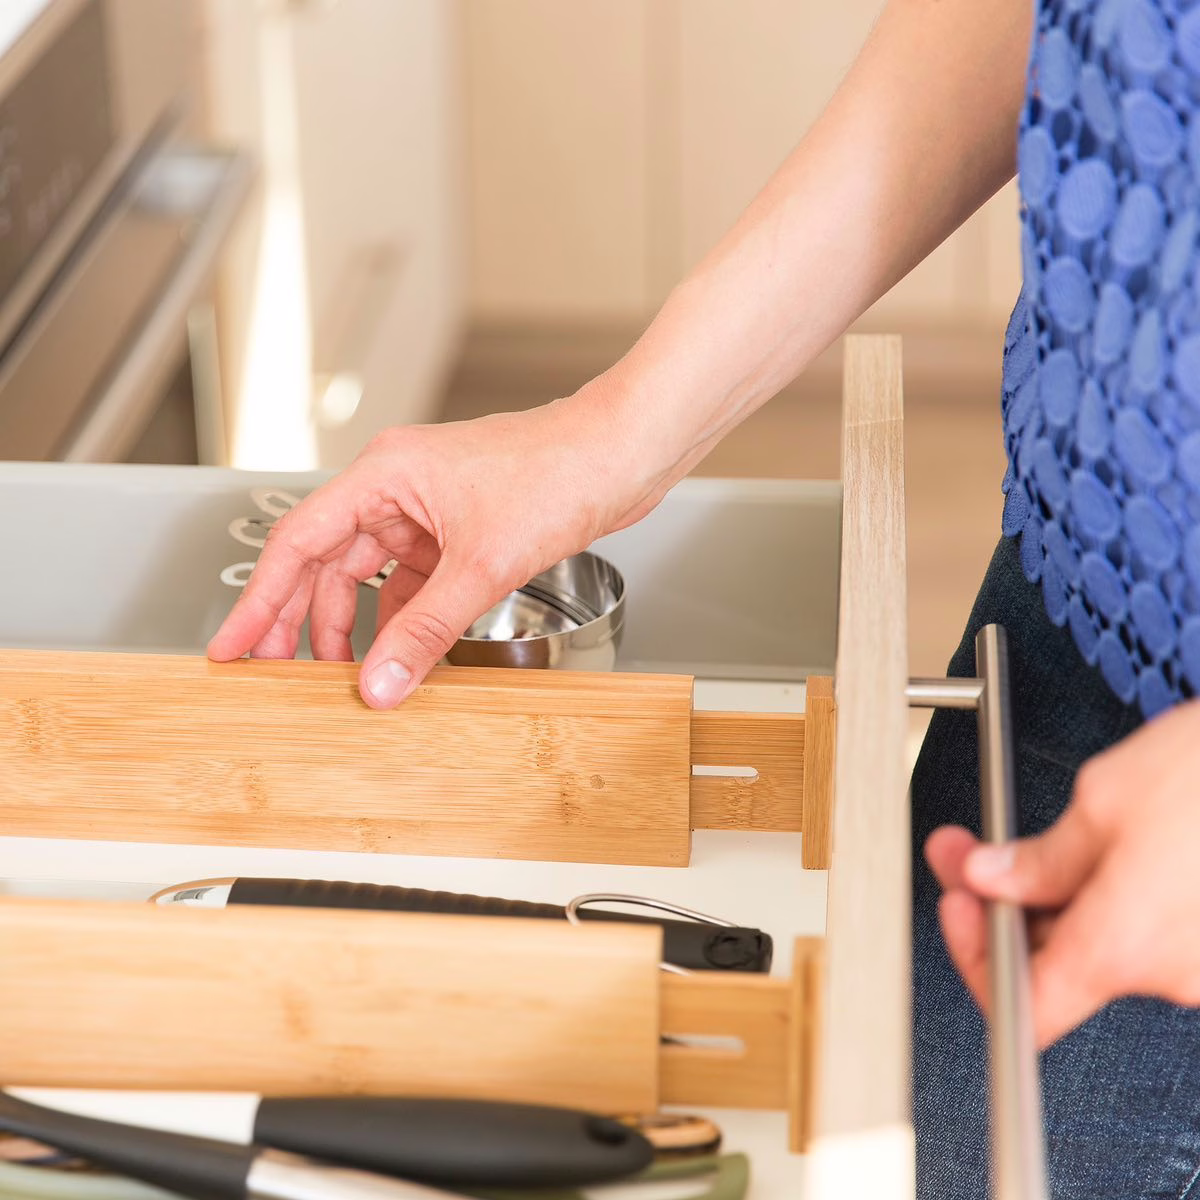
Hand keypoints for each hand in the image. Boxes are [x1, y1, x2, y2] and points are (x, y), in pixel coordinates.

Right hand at [208, 395, 661, 708]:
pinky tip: (400, 653)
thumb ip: (426, 629)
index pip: (298, 543)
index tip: (233, 644)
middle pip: (326, 563)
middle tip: (274, 673)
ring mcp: (429, 511)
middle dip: (301, 620)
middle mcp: (397, 489)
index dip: (261, 600)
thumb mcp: (482, 564)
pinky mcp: (461, 531)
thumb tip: (379, 683)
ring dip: (356, 626)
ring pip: (370, 577)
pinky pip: (414, 582)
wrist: (624, 453)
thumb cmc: (561, 470)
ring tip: (339, 676)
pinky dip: (404, 618)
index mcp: (384, 476)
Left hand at [925, 701, 1199, 1046]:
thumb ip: (1040, 856)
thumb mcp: (1106, 797)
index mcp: (1125, 946)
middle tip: (970, 850)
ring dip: (1060, 897)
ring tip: (1045, 834)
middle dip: (1006, 905)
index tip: (959, 905)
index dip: (977, 960)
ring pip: (1106, 945)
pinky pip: (1152, 933)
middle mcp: (1174, 975)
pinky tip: (1104, 850)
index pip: (1027, 1008)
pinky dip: (1114, 899)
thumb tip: (988, 878)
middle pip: (1061, 966)